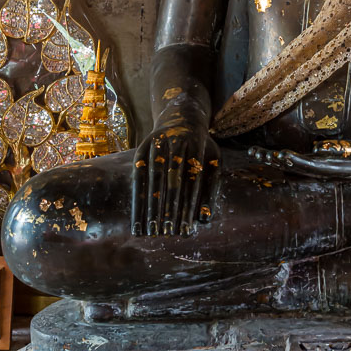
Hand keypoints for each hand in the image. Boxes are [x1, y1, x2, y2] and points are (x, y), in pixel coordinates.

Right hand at [132, 116, 215, 236]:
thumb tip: (204, 219)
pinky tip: (137, 218)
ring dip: (151, 206)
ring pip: (154, 180)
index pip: (192, 183)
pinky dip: (137, 199)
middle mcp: (176, 143)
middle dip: (169, 209)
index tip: (185, 230)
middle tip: (167, 233)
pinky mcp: (142, 149)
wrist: (181, 116)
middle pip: (172, 182)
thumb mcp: (212, 162)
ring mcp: (156, 145)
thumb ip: (210, 189)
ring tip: (151, 231)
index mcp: (197, 146)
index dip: (188, 208)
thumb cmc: (200, 147)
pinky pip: (138, 177)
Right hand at [248, 123, 350, 180]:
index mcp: (344, 170)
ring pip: (335, 165)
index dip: (281, 164)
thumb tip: (314, 151)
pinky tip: (322, 149)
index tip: (256, 155)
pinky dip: (343, 152)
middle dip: (287, 165)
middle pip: (316, 170)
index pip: (307, 169)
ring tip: (284, 158)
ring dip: (307, 164)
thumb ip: (339, 152)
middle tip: (263, 157)